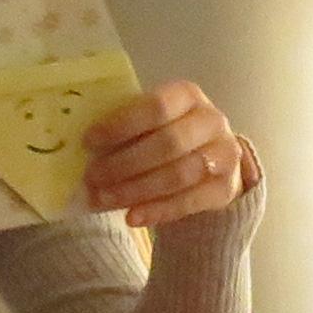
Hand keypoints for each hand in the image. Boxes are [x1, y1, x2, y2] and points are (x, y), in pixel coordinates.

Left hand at [80, 80, 253, 229]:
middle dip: (126, 163)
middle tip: (92, 177)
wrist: (213, 161)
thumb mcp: (152, 122)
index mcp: (188, 95)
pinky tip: (131, 217)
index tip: (88, 142)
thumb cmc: (168, 136)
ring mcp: (225, 155)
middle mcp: (212, 121)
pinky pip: (189, 202)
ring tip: (104, 200)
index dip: (122, 125)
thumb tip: (85, 148)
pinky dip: (158, 211)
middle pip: (168, 143)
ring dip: (137, 190)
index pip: (156, 106)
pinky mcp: (227, 188)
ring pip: (178, 175)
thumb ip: (127, 128)